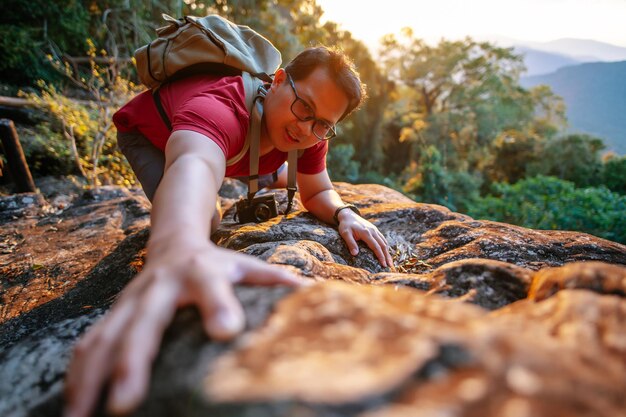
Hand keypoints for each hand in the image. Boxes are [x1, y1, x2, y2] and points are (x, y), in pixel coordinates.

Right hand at [64, 240, 304, 416]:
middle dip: (132, 362)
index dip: (218, 305)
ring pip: (105, 337)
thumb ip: (273, 279)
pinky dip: (79, 374)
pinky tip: (73, 405)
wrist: (172, 241)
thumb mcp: (245, 265)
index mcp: (201, 271)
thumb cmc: (217, 263)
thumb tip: (311, 291)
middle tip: (126, 403)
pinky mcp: (115, 313)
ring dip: (90, 378)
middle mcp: (160, 285)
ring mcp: (131, 300)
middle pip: (144, 322)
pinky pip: (91, 343)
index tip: (227, 331)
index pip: (211, 286)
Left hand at [336, 209, 393, 267]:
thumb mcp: (345, 234)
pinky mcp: (374, 229)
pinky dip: (385, 246)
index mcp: (366, 233)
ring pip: (384, 242)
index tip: (383, 264)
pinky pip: (382, 238)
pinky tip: (386, 252)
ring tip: (389, 261)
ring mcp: (375, 230)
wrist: (348, 215)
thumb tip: (355, 254)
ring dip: (387, 252)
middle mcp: (373, 231)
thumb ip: (350, 243)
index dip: (380, 256)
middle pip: (383, 245)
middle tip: (390, 266)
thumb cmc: (345, 225)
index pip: (376, 247)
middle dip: (387, 256)